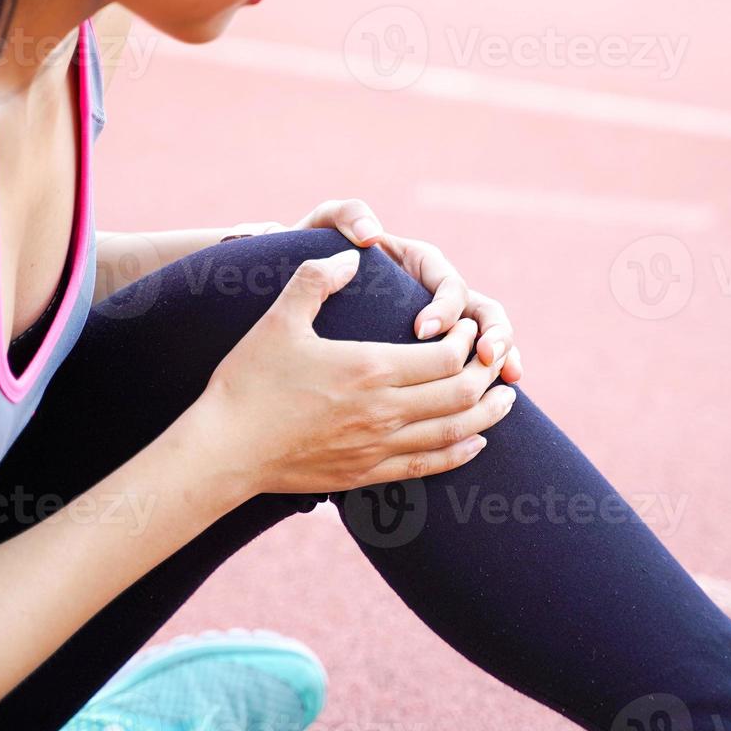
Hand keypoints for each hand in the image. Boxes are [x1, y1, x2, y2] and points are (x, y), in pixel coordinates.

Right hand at [185, 249, 516, 498]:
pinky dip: (460, 451)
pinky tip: (473, 441)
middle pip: (461, 393)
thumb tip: (352, 256)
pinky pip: (429, 465)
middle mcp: (383, 411)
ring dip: (487, 414)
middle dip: (487, 372)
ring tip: (506, 398)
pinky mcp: (367, 474)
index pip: (445, 354)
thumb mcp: (279, 318)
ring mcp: (378, 447)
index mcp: (369, 367)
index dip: (467, 338)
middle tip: (496, 356)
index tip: (466, 325)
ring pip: (455, 433)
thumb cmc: (248, 381)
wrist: (224, 450)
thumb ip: (318, 278)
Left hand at [293, 199, 523, 383]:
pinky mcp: (438, 352)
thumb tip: (371, 233)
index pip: (448, 285)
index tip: (422, 330)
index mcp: (420, 262)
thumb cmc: (318, 254)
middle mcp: (440, 292)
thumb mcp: (326, 226)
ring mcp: (446, 323)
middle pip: (484, 311)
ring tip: (506, 378)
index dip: (445, 307)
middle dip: (494, 333)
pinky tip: (496, 400)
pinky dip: (489, 382)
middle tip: (485, 356)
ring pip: (491, 339)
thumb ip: (347, 216)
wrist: (302, 280)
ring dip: (504, 356)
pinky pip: (473, 368)